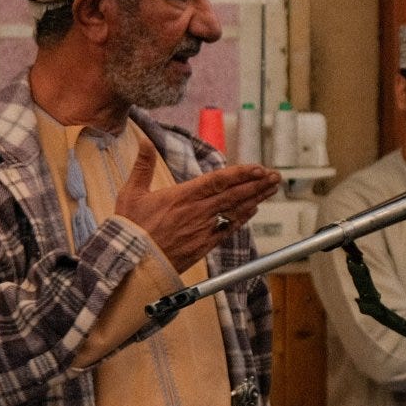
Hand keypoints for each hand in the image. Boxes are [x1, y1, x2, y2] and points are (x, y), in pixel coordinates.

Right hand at [116, 140, 282, 267]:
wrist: (131, 264)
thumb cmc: (131, 230)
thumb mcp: (132, 193)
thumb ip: (143, 165)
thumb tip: (144, 141)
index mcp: (182, 196)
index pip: (218, 181)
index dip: (241, 174)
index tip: (258, 167)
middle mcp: (196, 212)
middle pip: (234, 195)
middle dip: (257, 184)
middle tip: (275, 176)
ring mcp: (202, 230)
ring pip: (235, 211)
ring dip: (255, 199)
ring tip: (271, 189)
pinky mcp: (203, 246)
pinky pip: (228, 230)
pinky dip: (242, 219)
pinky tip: (252, 210)